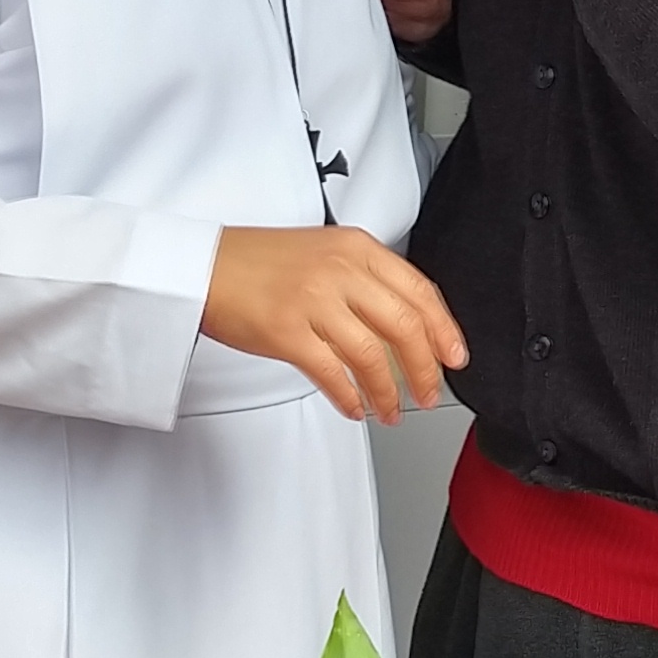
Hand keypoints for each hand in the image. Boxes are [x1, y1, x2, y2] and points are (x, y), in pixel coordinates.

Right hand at [202, 226, 468, 423]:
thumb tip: (404, 325)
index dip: (444, 330)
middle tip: (430, 393)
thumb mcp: (324, 252)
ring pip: (373, 355)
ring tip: (391, 410)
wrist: (202, 266)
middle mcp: (340, 270)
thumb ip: (364, 279)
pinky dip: (350, 396)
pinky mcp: (287, 331)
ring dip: (389, 391)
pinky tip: (354, 407)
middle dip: (425, 368)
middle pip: (405, 325)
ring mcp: (314, 300)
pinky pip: (332, 373)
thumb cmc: (259, 263)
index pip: (419, 291)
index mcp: (356, 247)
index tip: (454, 357)